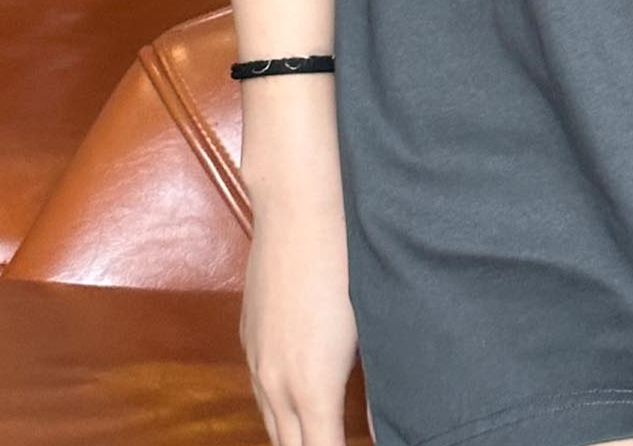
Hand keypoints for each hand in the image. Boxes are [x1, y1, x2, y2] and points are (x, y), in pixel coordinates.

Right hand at [241, 189, 359, 445]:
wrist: (297, 210)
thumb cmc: (345, 261)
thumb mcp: (370, 326)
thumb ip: (372, 384)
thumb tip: (382, 421)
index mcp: (313, 387)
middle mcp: (277, 383)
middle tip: (334, 442)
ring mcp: (258, 361)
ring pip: (271, 425)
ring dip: (293, 439)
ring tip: (316, 437)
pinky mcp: (250, 338)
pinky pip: (260, 393)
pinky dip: (279, 411)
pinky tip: (294, 408)